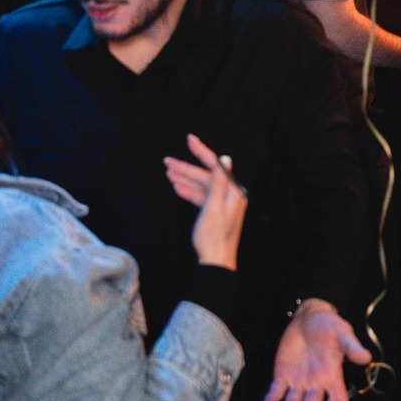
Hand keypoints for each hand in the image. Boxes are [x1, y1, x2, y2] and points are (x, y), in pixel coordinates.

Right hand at [165, 134, 246, 269]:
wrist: (215, 261)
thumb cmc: (214, 236)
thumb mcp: (214, 206)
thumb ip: (219, 181)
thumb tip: (225, 158)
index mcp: (233, 191)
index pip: (216, 165)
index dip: (202, 151)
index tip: (189, 139)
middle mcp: (230, 194)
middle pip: (206, 175)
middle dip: (186, 168)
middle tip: (167, 161)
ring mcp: (222, 203)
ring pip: (201, 186)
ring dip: (185, 179)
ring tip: (167, 172)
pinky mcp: (215, 212)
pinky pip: (201, 197)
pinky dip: (189, 192)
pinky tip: (176, 187)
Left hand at [260, 302, 370, 400]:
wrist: (308, 316)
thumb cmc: (329, 324)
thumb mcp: (342, 332)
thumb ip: (352, 346)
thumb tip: (366, 357)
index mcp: (332, 375)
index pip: (338, 400)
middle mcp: (315, 382)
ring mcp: (298, 380)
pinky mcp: (282, 374)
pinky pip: (275, 391)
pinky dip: (270, 400)